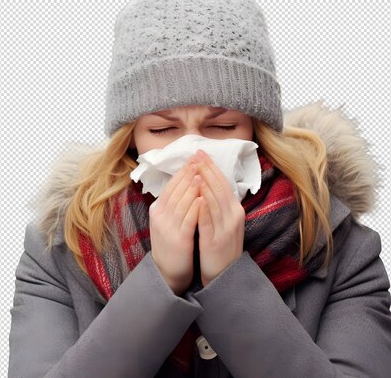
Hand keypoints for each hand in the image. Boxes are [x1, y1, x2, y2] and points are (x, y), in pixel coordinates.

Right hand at [148, 157, 201, 294]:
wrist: (167, 272)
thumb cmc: (171, 244)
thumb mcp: (167, 220)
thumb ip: (173, 203)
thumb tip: (185, 183)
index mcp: (157, 209)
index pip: (170, 185)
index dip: (182, 172)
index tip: (194, 159)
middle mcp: (160, 216)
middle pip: (175, 190)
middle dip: (188, 174)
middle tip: (198, 160)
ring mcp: (167, 227)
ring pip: (181, 202)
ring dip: (191, 187)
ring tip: (201, 173)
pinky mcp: (178, 239)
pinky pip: (188, 220)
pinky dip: (195, 207)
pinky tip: (202, 198)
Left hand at [193, 149, 244, 286]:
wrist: (225, 274)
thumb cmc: (220, 245)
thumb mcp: (224, 221)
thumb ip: (218, 203)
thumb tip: (207, 183)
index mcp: (234, 210)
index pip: (222, 182)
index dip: (211, 167)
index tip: (200, 153)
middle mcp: (233, 216)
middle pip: (219, 188)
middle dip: (207, 170)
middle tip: (196, 154)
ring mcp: (225, 228)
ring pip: (214, 202)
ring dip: (204, 185)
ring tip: (195, 170)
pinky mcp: (215, 241)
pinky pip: (208, 222)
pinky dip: (203, 209)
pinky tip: (197, 198)